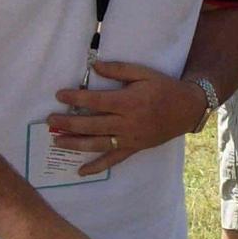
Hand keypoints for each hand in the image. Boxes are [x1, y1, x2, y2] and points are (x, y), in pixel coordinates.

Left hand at [49, 61, 204, 175]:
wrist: (188, 108)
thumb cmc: (165, 88)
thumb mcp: (144, 73)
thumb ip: (119, 70)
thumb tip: (95, 67)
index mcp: (129, 102)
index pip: (96, 102)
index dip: (76, 99)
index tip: (60, 95)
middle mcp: (127, 123)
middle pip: (92, 125)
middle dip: (68, 123)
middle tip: (50, 121)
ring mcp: (130, 138)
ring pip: (98, 144)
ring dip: (75, 144)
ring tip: (56, 141)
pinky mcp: (134, 148)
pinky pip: (113, 160)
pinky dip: (97, 167)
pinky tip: (80, 171)